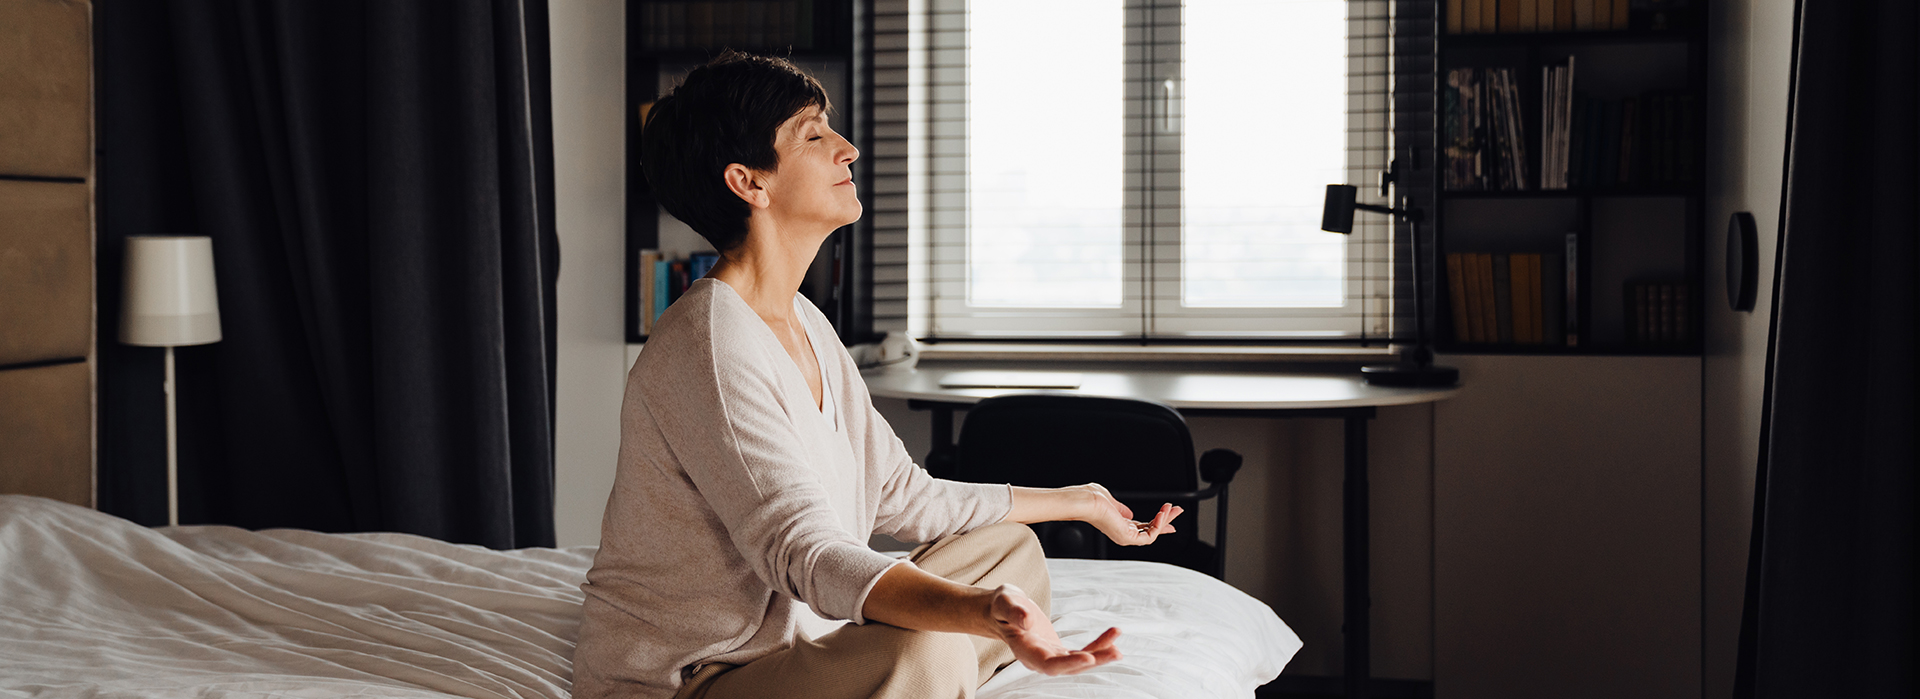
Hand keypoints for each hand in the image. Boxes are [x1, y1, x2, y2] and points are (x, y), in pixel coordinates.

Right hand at [986, 584, 1121, 674]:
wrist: (1003, 610)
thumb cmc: (1002, 605)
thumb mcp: (1004, 602)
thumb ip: (1013, 611)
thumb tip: (1028, 621)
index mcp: (1024, 649)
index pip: (1047, 663)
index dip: (1068, 663)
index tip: (1089, 657)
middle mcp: (1038, 659)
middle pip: (1068, 667)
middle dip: (1093, 661)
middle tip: (1116, 652)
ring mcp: (1050, 656)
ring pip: (1078, 662)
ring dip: (1100, 655)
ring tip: (1119, 646)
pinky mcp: (1059, 651)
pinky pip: (1081, 652)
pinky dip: (1098, 645)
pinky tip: (1112, 636)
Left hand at [1074, 484, 1181, 546]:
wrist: (1085, 502)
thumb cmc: (1092, 498)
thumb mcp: (1111, 502)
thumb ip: (1121, 508)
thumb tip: (1130, 513)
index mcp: (1118, 524)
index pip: (1142, 526)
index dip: (1156, 521)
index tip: (1168, 515)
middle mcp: (1122, 533)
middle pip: (1150, 529)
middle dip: (1166, 519)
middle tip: (1178, 510)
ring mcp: (1125, 537)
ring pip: (1152, 533)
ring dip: (1165, 520)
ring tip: (1172, 508)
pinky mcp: (1128, 538)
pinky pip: (1149, 535)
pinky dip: (1158, 524)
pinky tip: (1163, 513)